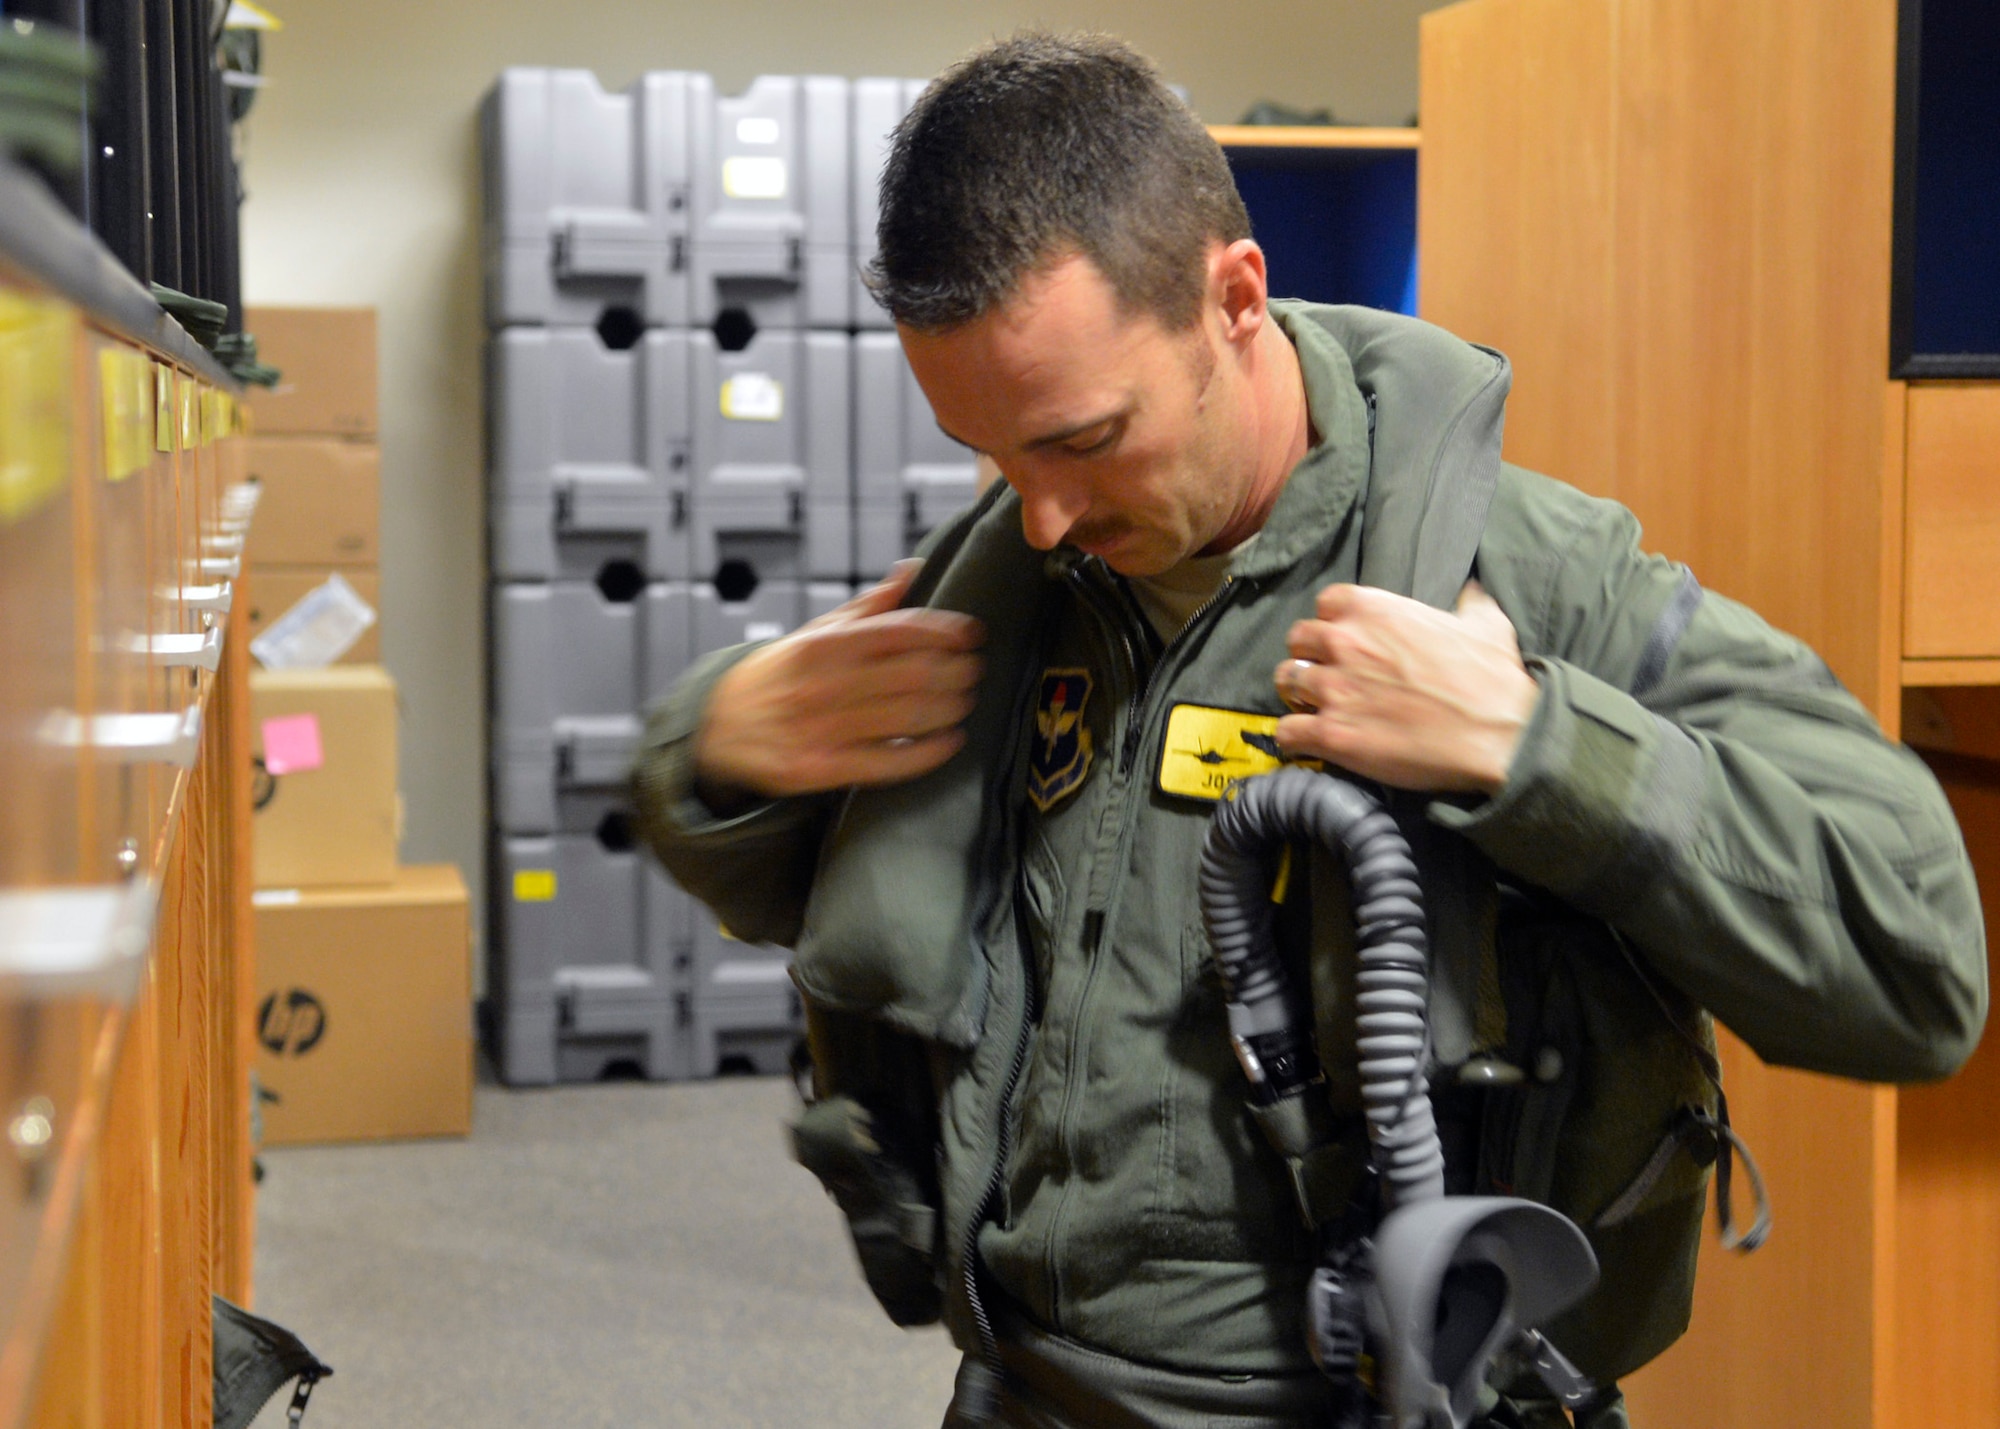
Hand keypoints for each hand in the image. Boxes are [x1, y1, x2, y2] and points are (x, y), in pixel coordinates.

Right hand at [694, 560, 984, 798]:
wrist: (714, 728)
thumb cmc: (777, 675)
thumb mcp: (815, 633)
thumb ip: (868, 608)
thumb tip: (913, 568)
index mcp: (825, 644)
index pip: (901, 630)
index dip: (946, 632)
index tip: (972, 635)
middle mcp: (824, 683)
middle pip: (914, 674)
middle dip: (956, 672)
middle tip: (975, 671)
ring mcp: (823, 728)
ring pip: (908, 717)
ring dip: (949, 708)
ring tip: (966, 701)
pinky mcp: (822, 769)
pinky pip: (890, 763)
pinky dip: (929, 753)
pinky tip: (950, 741)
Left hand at [1272, 580, 1537, 793]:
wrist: (1500, 734)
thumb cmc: (1493, 678)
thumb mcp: (1486, 623)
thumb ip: (1469, 601)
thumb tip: (1472, 589)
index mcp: (1374, 610)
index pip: (1326, 604)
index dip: (1333, 623)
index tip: (1345, 640)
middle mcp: (1345, 643)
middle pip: (1298, 640)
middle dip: (1310, 656)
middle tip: (1329, 675)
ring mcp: (1334, 689)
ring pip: (1286, 681)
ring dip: (1297, 693)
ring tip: (1315, 707)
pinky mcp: (1331, 735)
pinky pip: (1287, 731)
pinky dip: (1293, 737)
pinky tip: (1309, 741)